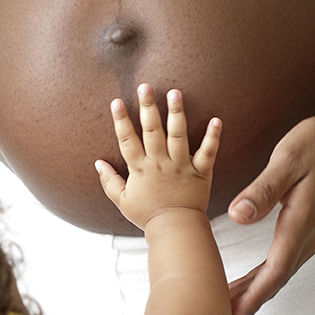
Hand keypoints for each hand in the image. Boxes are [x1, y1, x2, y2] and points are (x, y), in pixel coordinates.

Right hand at [95, 84, 221, 230]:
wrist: (175, 229)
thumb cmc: (148, 216)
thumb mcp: (122, 200)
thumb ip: (109, 181)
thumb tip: (97, 163)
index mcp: (140, 169)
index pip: (127, 140)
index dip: (121, 121)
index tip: (117, 102)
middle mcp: (160, 164)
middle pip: (152, 131)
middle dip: (147, 107)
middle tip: (145, 85)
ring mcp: (181, 167)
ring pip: (178, 135)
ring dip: (176, 113)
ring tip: (175, 92)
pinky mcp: (201, 172)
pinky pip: (208, 153)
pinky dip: (213, 137)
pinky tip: (217, 119)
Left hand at [227, 109, 314, 314]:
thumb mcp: (287, 159)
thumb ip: (262, 189)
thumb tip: (238, 215)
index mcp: (301, 222)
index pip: (275, 269)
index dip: (253, 295)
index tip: (234, 314)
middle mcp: (310, 235)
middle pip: (276, 278)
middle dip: (250, 300)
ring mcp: (313, 234)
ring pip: (281, 272)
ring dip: (257, 290)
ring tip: (231, 306)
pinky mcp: (311, 229)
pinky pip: (286, 261)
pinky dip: (266, 276)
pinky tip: (252, 281)